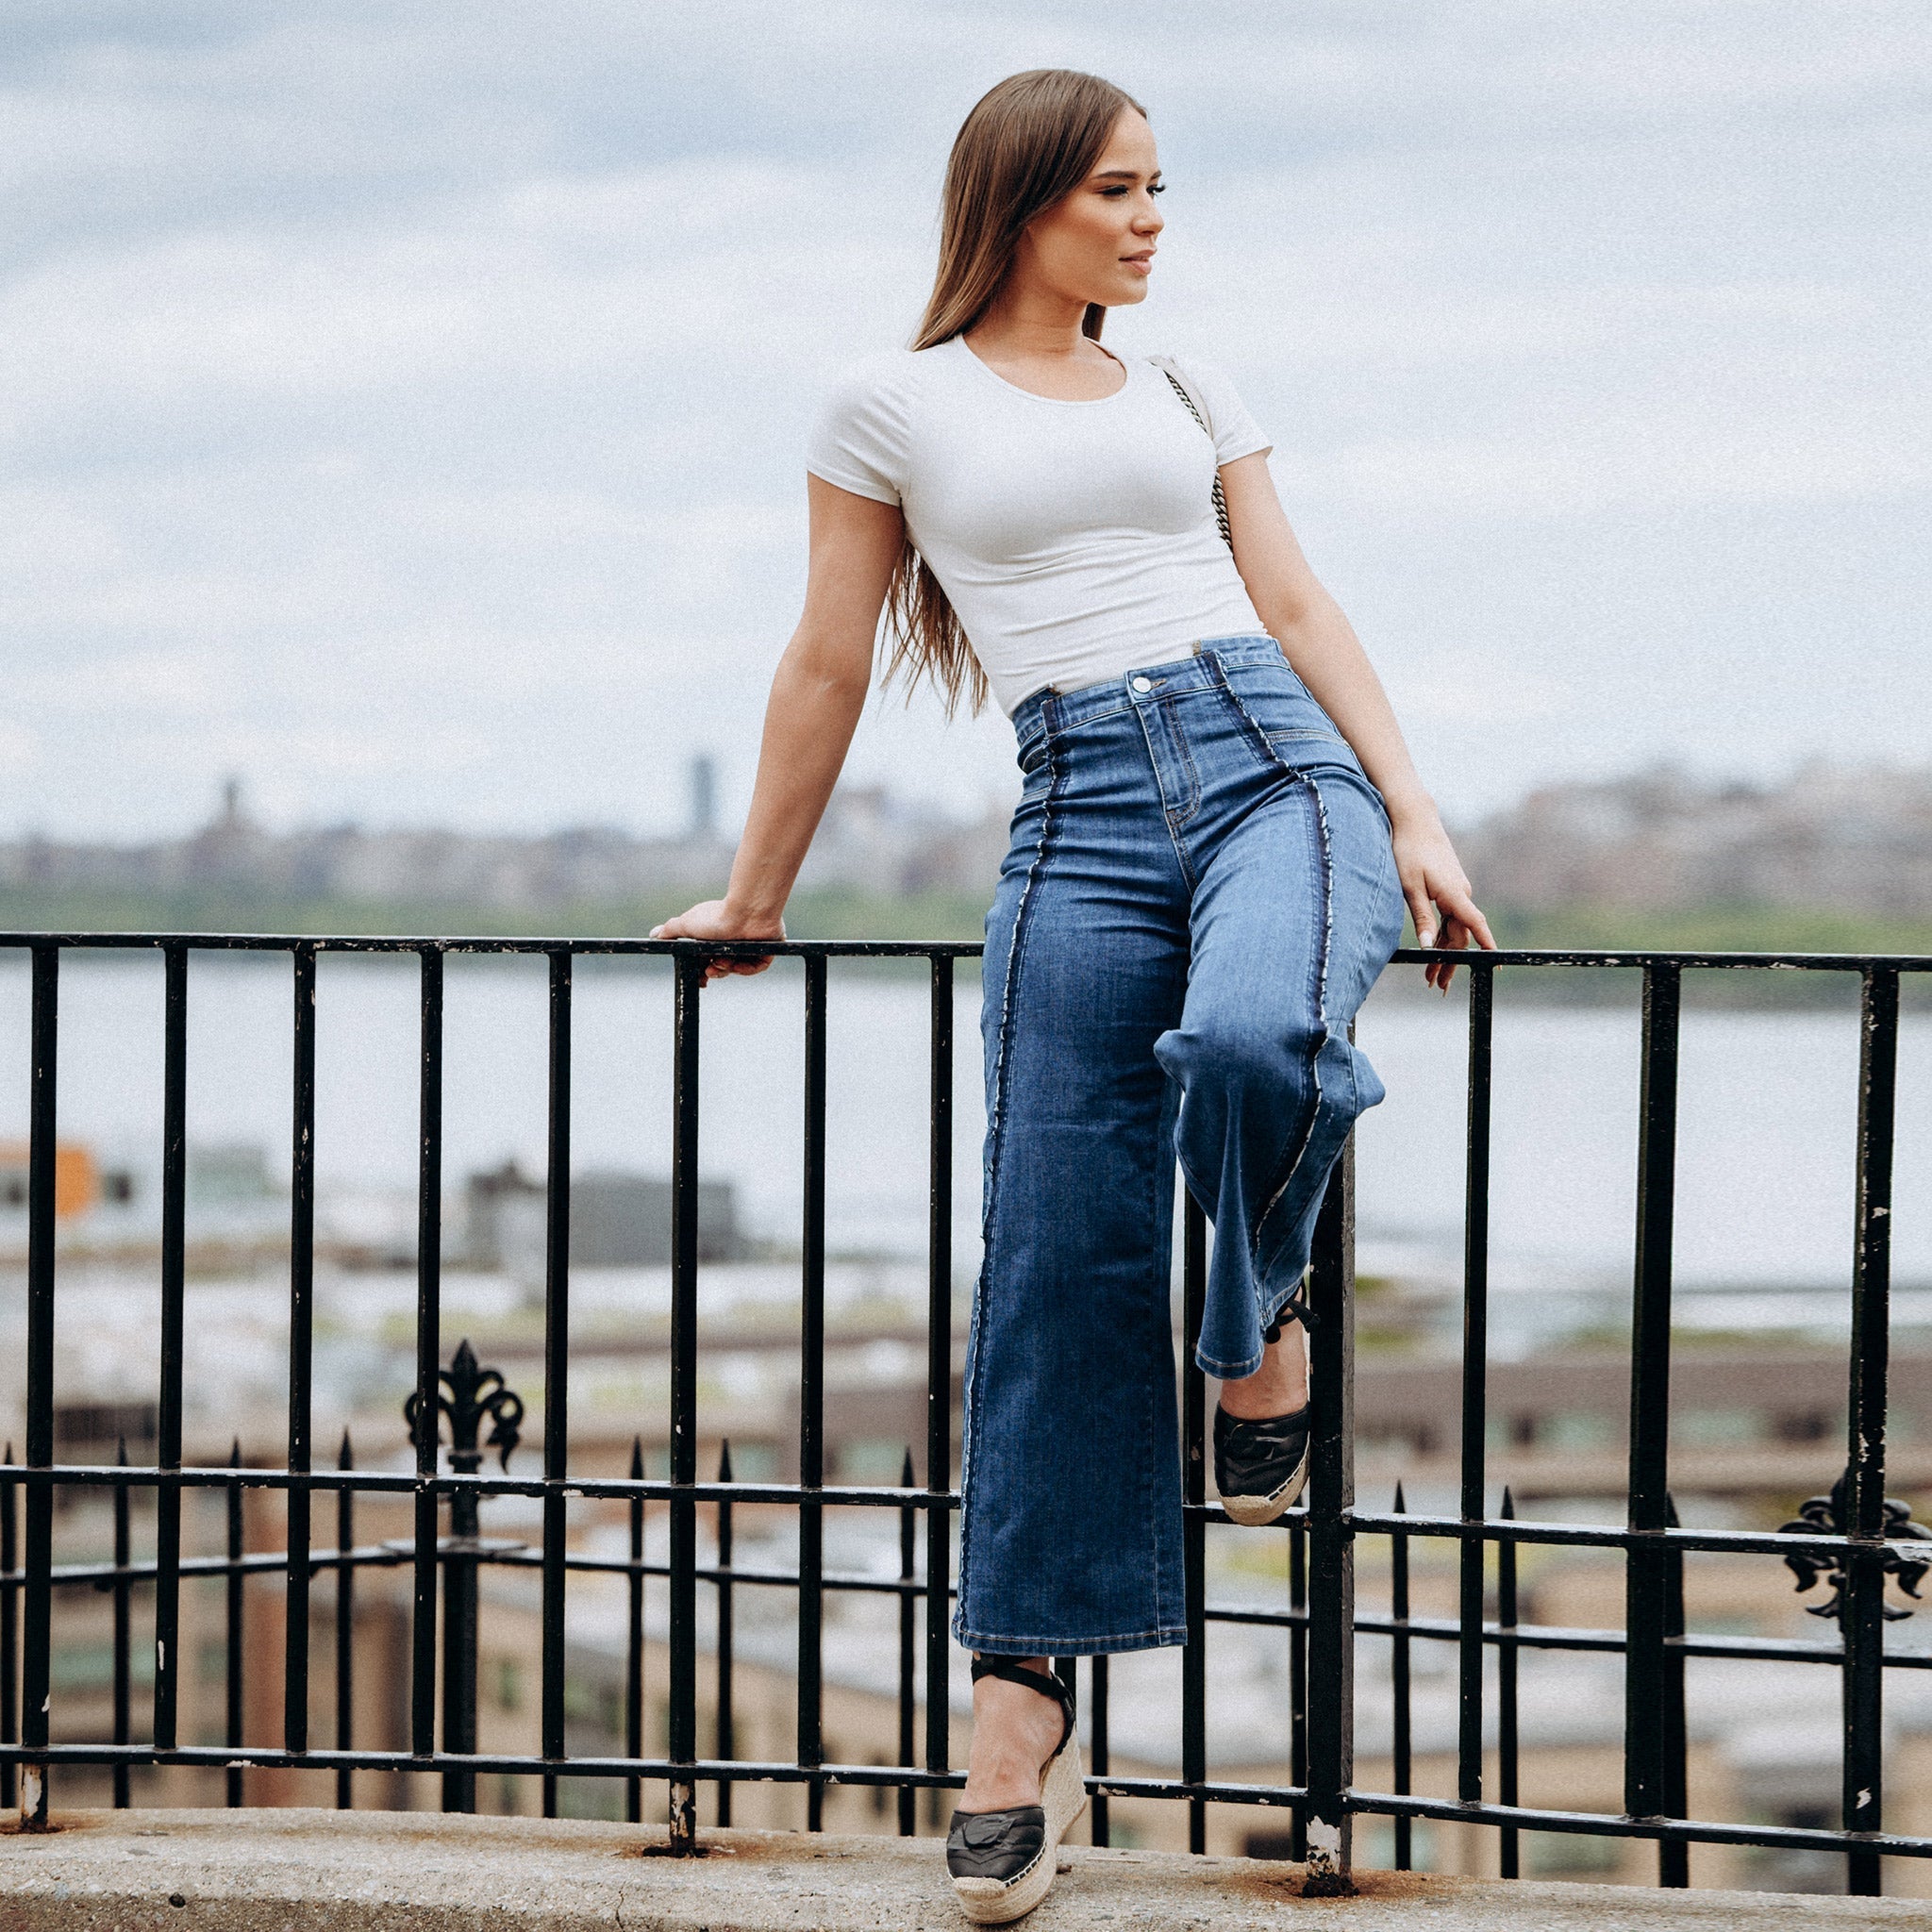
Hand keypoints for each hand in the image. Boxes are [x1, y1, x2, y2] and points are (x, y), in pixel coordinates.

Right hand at [649, 900, 786, 983]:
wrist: (746, 912)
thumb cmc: (717, 916)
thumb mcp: (687, 924)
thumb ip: (670, 930)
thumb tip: (654, 935)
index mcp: (714, 938)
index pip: (706, 961)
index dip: (701, 973)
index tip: (698, 982)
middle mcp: (731, 942)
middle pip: (721, 968)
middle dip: (713, 972)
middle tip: (708, 974)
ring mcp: (749, 947)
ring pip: (736, 968)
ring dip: (727, 968)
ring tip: (723, 961)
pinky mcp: (765, 951)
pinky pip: (755, 967)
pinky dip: (746, 968)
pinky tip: (738, 963)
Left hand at [1389, 811, 1495, 991]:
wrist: (1414, 821)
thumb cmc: (1409, 850)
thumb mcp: (1409, 887)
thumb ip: (1422, 917)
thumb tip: (1429, 947)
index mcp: (1454, 894)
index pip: (1476, 925)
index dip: (1486, 946)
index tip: (1494, 964)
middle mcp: (1461, 893)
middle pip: (1461, 935)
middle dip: (1450, 962)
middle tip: (1437, 986)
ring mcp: (1457, 891)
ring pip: (1454, 928)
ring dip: (1445, 951)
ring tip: (1430, 976)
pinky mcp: (1449, 889)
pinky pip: (1450, 917)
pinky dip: (1442, 935)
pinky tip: (1434, 949)